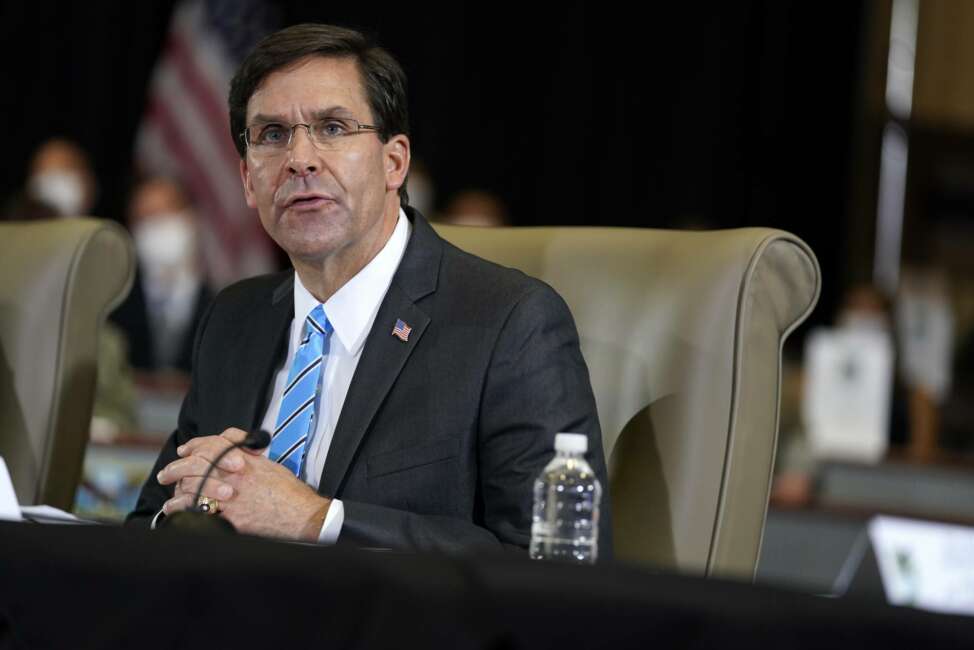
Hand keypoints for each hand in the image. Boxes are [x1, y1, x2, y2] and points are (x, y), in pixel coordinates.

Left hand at [157, 428, 329, 540]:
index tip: (185, 450)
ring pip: (192, 487)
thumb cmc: (289, 492)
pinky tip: (176, 511)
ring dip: (176, 490)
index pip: (213, 444)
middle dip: (176, 468)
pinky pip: (198, 511)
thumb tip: (233, 451)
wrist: (301, 514)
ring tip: (169, 496)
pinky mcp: (230, 518)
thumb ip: (248, 456)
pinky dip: (183, 510)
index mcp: (245, 460)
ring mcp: (231, 497)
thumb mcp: (269, 465)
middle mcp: (235, 476)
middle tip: (166, 474)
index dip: (195, 445)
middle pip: (196, 465)